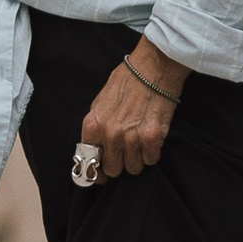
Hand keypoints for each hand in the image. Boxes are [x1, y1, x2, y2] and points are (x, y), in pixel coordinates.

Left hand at [80, 39, 188, 181]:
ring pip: (133, 168)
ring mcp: (130, 137)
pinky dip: (153, 152)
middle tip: (127, 152)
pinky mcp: (152, 138)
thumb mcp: (102, 100)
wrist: (153, 67)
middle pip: (113, 169)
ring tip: (141, 141)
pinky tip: (153, 138)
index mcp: (93, 124)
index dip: (96, 169)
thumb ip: (98, 124)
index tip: (101, 174)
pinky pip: (151, 160)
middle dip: (120, 163)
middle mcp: (110, 134)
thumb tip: (96, 145)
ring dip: (138, 158)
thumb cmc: (128, 79)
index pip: (89, 160)